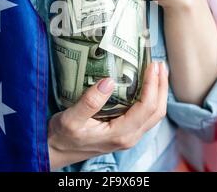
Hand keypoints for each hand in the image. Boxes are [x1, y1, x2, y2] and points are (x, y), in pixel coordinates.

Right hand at [48, 62, 168, 169]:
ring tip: (157, 71)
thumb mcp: (70, 118)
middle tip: (159, 64)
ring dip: (158, 92)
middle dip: (161, 86)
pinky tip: (146, 85)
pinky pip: (145, 115)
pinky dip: (151, 98)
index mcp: (119, 134)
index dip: (152, 85)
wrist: (55, 152)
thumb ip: (89, 102)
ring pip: (154, 115)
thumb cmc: (62, 137)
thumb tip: (109, 81)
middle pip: (157, 111)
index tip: (152, 65)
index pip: (146, 108)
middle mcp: (129, 137)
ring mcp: (128, 136)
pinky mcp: (125, 133)